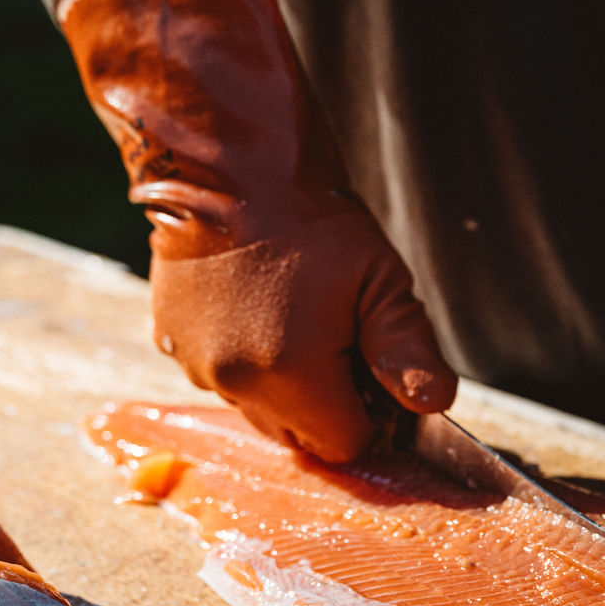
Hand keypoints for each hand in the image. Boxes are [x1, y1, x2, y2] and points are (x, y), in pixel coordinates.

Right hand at [61, 0, 455, 461]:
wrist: (226, 161)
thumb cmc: (313, 218)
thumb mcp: (379, 278)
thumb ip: (407, 349)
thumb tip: (434, 403)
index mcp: (290, 373)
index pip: (342, 444)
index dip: (368, 416)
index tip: (373, 373)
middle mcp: (234, 382)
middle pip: (298, 435)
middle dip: (327, 405)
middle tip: (340, 338)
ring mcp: (196, 364)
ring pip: (258, 409)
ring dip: (284, 385)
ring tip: (298, 316)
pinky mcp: (171, 342)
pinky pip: (223, 377)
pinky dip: (245, 360)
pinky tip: (259, 309)